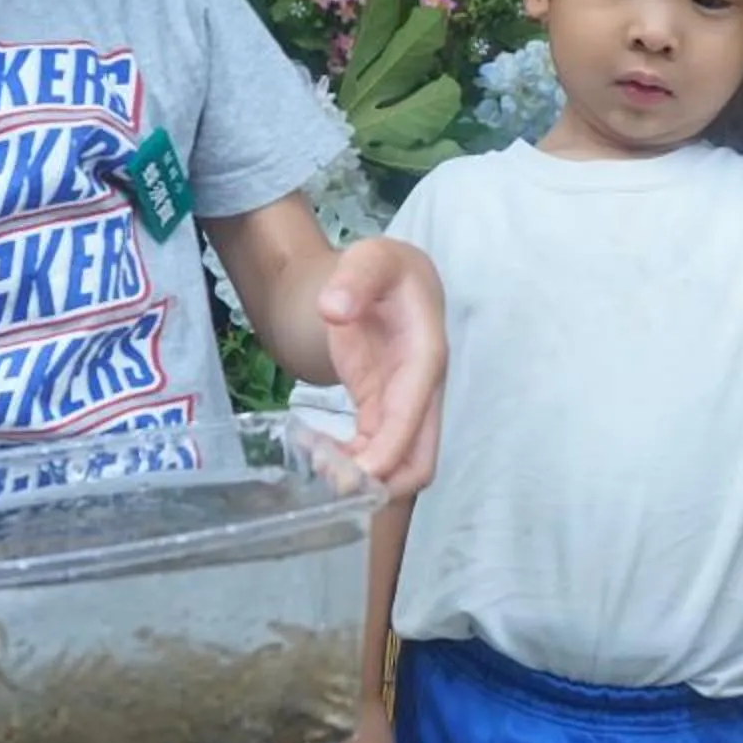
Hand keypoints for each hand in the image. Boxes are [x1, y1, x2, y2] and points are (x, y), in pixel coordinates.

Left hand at [317, 238, 445, 495]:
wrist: (384, 276)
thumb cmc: (382, 268)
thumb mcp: (371, 258)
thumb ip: (355, 278)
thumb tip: (334, 309)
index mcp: (426, 354)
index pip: (414, 413)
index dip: (390, 447)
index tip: (356, 472)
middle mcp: (423, 389)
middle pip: (421, 458)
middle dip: (385, 483)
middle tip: (331, 485)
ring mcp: (405, 404)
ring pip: (400, 464)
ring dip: (365, 479)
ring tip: (316, 469)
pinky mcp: (384, 410)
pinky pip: (376, 451)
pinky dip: (353, 463)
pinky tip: (317, 455)